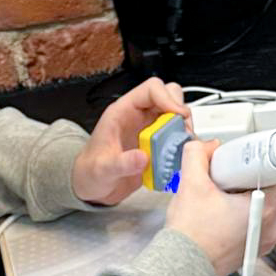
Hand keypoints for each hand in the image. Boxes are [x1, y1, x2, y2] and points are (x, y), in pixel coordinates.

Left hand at [71, 76, 188, 206]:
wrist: (92, 186)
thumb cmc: (91, 171)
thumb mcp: (103, 169)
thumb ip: (122, 163)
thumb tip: (143, 157)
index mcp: (123, 112)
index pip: (151, 89)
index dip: (168, 98)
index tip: (179, 116)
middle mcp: (139, 116)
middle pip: (170, 96)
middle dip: (181, 112)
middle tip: (183, 133)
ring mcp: (150, 129)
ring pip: (176, 115)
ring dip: (184, 129)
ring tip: (181, 148)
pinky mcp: (157, 143)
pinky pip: (177, 136)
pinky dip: (182, 145)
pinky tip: (177, 159)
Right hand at [164, 138, 275, 275]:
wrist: (182, 268)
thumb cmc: (191, 238)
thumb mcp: (190, 184)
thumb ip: (197, 154)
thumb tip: (207, 146)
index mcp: (265, 209)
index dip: (272, 160)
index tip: (258, 157)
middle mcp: (271, 226)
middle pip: (273, 188)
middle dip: (252, 178)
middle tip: (230, 178)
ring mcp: (265, 239)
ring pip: (264, 205)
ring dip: (247, 197)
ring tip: (224, 198)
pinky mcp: (255, 248)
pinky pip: (257, 222)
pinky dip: (244, 214)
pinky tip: (223, 213)